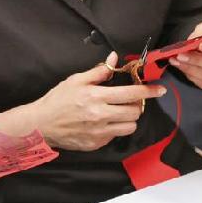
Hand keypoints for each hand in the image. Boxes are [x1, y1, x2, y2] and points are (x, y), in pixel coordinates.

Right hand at [36, 52, 165, 150]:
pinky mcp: (97, 143)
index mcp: (96, 96)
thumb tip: (114, 58)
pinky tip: (103, 122)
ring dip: (128, 118)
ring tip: (117, 112)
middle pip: (135, 111)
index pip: (131, 94)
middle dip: (136, 104)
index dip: (149, 91)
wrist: (41, 124)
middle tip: (128, 100)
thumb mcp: (75, 80)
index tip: (160, 89)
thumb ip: (98, 71)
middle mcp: (101, 115)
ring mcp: (100, 132)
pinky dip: (115, 128)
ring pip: (130, 126)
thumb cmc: (57, 100)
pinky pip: (116, 136)